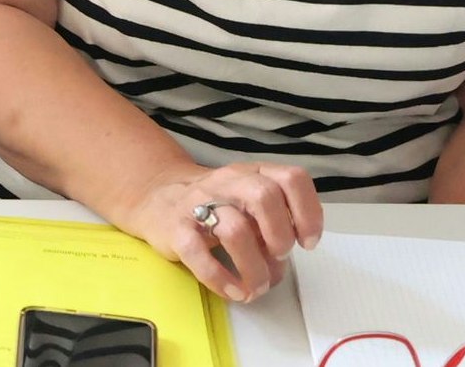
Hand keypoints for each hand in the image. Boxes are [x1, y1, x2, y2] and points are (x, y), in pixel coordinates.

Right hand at [116, 162, 322, 302]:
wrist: (156, 197)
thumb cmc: (214, 206)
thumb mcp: (247, 203)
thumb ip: (272, 225)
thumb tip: (280, 266)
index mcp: (252, 174)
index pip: (291, 179)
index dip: (308, 212)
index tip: (307, 242)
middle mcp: (228, 182)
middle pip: (264, 196)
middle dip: (280, 235)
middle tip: (279, 257)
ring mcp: (198, 203)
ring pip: (235, 229)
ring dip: (254, 267)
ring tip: (256, 286)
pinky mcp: (175, 228)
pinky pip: (198, 253)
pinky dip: (220, 279)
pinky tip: (233, 291)